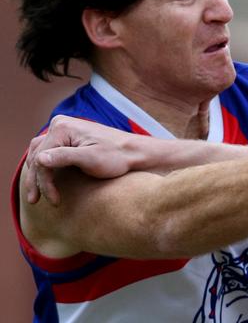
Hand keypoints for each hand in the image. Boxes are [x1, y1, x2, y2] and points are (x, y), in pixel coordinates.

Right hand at [24, 115, 140, 204]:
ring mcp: (64, 130)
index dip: (43, 182)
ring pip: (40, 155)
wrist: (134, 152)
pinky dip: (45, 168)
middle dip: (36, 181)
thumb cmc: (116, 157)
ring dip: (37, 175)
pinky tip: (44, 180)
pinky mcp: (69, 137)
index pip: (42, 158)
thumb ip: (65, 157)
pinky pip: (49, 153)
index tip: (53, 201)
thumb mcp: (91, 159)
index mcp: (63, 127)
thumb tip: (39, 159)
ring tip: (37, 196)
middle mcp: (60, 124)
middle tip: (35, 201)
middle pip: (38, 156)